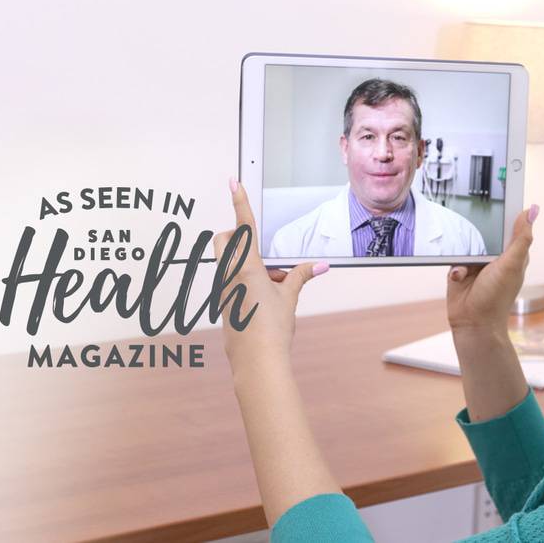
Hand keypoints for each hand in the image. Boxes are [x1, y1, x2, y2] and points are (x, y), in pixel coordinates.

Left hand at [212, 177, 328, 372]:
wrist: (257, 361)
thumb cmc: (272, 330)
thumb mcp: (289, 297)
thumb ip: (301, 276)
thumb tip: (320, 265)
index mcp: (248, 267)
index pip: (244, 226)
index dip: (240, 202)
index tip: (233, 182)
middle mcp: (230, 275)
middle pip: (224, 240)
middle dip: (237, 237)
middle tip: (260, 251)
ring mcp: (223, 290)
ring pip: (229, 262)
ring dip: (248, 264)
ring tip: (273, 285)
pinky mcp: (223, 304)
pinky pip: (231, 281)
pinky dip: (246, 281)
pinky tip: (264, 300)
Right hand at [446, 205, 538, 332]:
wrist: (472, 323)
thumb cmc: (496, 297)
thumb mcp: (511, 264)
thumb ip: (520, 238)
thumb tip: (532, 210)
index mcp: (513, 254)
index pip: (512, 226)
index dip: (508, 211)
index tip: (502, 191)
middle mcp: (496, 257)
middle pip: (487, 232)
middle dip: (479, 231)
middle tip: (476, 229)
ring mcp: (477, 263)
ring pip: (468, 243)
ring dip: (464, 251)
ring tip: (466, 264)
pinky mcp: (460, 269)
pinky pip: (454, 257)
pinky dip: (456, 266)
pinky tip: (458, 276)